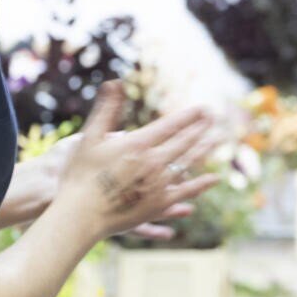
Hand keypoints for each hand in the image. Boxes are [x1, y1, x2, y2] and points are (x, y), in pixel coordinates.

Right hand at [55, 82, 219, 240]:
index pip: (172, 125)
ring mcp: (159, 184)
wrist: (78, 215)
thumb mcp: (88, 137)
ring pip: (189, 162)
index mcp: (139, 144)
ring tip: (218, 139)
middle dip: (201, 128)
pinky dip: (202, 184)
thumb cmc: (79, 176)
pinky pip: (186, 191)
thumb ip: (105, 109)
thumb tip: (114, 82)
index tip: (204, 107)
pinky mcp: (159, 204)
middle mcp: (154, 162)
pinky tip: (214, 178)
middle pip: (185, 141)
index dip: (190, 115)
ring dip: (205, 149)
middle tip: (215, 118)